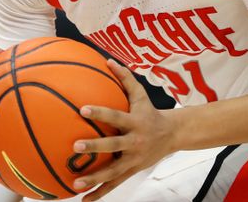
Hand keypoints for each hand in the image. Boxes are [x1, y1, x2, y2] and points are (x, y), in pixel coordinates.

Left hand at [72, 59, 177, 200]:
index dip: (100, 112)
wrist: (172, 135)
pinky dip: (100, 193)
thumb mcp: (140, 94)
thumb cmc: (150, 111)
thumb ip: (124, 78)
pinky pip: (114, 184)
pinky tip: (84, 200)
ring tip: (75, 184)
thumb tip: (107, 60)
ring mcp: (133, 159)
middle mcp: (134, 141)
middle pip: (113, 145)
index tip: (82, 109)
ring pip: (113, 171)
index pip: (116, 116)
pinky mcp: (131, 171)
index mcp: (135, 122)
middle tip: (75, 146)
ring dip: (94, 178)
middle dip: (95, 147)